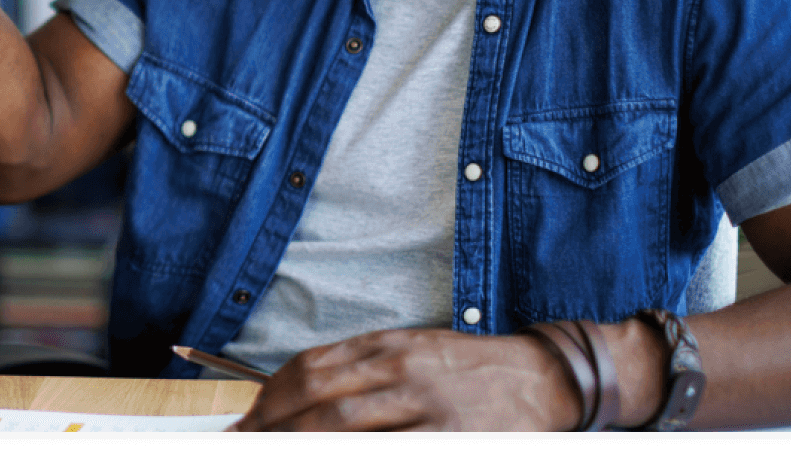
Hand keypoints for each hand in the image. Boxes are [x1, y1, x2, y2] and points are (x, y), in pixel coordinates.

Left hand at [229, 328, 580, 431]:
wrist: (543, 379)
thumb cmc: (473, 369)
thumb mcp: (415, 351)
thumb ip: (364, 366)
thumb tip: (304, 390)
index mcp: (389, 345)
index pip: (311, 367)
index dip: (271, 396)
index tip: (248, 418)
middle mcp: (401, 370)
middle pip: (318, 398)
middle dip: (273, 422)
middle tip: (246, 438)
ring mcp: (424, 405)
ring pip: (343, 425)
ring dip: (299, 438)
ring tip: (272, 446)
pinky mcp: (446, 435)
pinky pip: (386, 446)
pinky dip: (347, 449)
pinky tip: (325, 454)